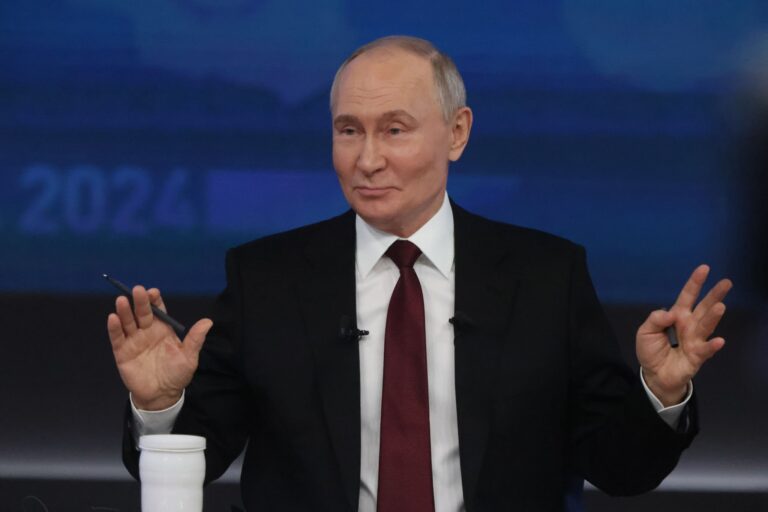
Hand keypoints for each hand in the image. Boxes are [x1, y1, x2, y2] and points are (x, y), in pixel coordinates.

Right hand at [107, 286, 212, 410]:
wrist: (162, 395)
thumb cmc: (177, 374)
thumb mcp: (189, 356)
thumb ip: (196, 339)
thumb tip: (208, 322)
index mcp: (163, 329)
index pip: (158, 310)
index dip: (155, 300)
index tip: (153, 292)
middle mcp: (147, 331)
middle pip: (142, 313)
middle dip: (140, 301)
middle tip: (137, 290)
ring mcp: (134, 341)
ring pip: (128, 322)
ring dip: (124, 311)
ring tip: (122, 300)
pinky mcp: (122, 352)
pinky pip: (117, 338)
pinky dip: (114, 328)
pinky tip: (113, 318)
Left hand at [636, 264, 731, 405]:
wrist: (654, 375)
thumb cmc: (652, 351)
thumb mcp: (645, 331)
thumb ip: (655, 319)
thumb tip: (670, 313)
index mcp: (677, 316)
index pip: (687, 296)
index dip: (695, 283)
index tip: (704, 268)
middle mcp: (689, 325)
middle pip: (703, 307)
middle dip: (714, 295)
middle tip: (726, 283)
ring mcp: (695, 340)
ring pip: (706, 326)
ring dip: (713, 317)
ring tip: (720, 306)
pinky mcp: (697, 356)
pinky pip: (705, 350)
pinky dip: (712, 346)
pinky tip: (719, 340)